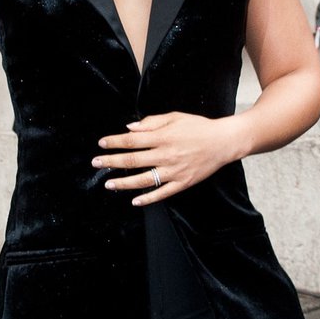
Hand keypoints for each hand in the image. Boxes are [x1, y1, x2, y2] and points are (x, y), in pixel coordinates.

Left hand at [94, 112, 239, 204]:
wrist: (223, 142)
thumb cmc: (198, 127)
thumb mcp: (175, 117)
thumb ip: (152, 122)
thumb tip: (130, 129)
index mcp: (163, 136)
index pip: (132, 140)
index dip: (114, 142)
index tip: (102, 143)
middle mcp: (166, 154)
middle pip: (133, 159)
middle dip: (111, 161)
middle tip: (96, 163)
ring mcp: (174, 171)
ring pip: (143, 179)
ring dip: (123, 182)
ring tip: (108, 184)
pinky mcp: (182, 183)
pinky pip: (162, 193)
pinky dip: (148, 199)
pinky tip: (134, 201)